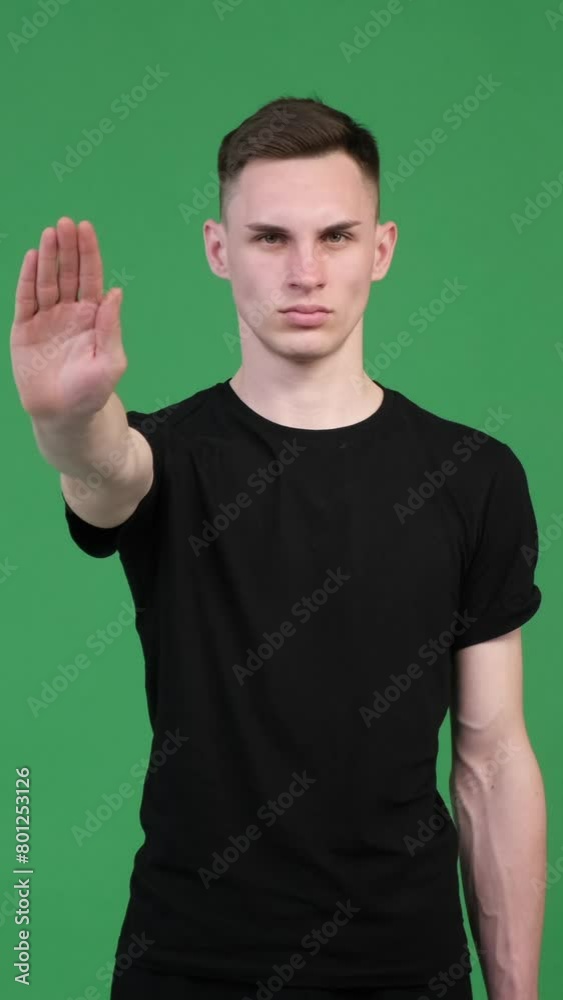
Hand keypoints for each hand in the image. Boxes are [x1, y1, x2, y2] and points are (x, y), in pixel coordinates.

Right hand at [10, 217, 126, 420]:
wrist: (63, 415)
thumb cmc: (91, 392)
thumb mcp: (110, 361)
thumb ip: (111, 327)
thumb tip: (116, 292)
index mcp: (92, 317)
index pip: (90, 277)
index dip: (89, 253)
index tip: (86, 228)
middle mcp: (69, 312)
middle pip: (68, 272)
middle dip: (68, 247)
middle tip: (66, 222)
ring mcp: (46, 319)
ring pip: (46, 281)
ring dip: (48, 256)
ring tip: (50, 232)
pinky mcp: (24, 329)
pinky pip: (25, 299)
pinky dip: (27, 278)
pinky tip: (31, 257)